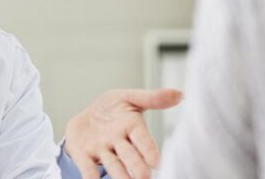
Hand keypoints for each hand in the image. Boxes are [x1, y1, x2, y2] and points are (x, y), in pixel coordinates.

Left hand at [64, 88, 182, 178]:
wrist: (87, 116)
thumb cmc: (112, 108)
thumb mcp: (129, 97)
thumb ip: (152, 98)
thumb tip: (179, 94)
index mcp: (132, 127)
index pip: (143, 139)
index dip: (149, 150)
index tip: (156, 162)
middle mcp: (119, 143)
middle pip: (129, 156)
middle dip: (136, 167)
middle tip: (143, 178)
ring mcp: (102, 150)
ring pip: (112, 165)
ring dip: (119, 175)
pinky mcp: (84, 156)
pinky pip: (88, 167)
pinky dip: (90, 175)